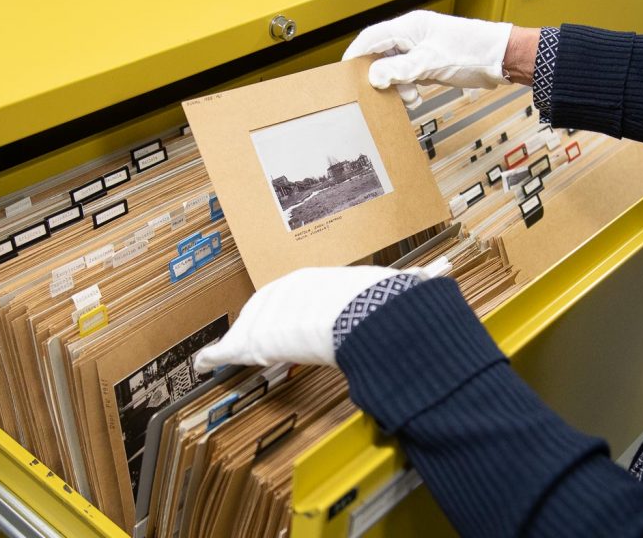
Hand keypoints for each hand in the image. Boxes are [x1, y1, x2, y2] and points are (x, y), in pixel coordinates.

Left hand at [193, 260, 450, 371]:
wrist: (350, 315)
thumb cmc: (372, 304)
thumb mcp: (394, 292)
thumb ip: (409, 286)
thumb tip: (436, 278)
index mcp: (317, 279)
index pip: (298, 294)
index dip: (293, 312)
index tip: (295, 325)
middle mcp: (286, 290)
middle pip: (269, 310)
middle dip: (264, 326)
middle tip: (262, 345)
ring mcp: (266, 314)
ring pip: (249, 331)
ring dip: (243, 344)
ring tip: (237, 360)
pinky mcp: (250, 339)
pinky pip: (228, 349)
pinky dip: (215, 358)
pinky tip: (206, 365)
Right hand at [343, 10, 514, 107]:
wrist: (499, 59)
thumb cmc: (471, 51)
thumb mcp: (431, 63)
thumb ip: (400, 70)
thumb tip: (374, 76)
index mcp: (409, 27)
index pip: (371, 38)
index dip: (355, 55)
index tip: (344, 73)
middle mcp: (412, 36)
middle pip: (381, 55)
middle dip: (379, 76)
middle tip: (377, 92)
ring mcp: (420, 50)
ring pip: (394, 68)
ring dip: (396, 86)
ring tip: (407, 97)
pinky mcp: (428, 63)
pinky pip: (407, 76)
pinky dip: (407, 88)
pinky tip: (415, 97)